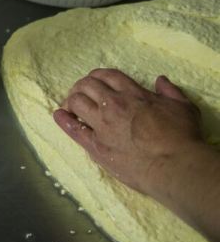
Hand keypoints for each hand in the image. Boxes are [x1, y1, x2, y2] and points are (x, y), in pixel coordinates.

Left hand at [52, 68, 202, 195]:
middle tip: (81, 92)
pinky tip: (58, 115)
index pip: (107, 75)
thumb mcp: (183, 107)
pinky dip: (63, 120)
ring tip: (71, 104)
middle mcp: (114, 105)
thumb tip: (160, 80)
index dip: (98, 75)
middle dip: (81, 85)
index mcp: (133, 94)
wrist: (175, 166)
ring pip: (76, 102)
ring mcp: (102, 125)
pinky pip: (73, 129)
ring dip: (71, 99)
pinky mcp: (96, 145)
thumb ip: (170, 91)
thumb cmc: (182, 137)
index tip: (95, 80)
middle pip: (87, 85)